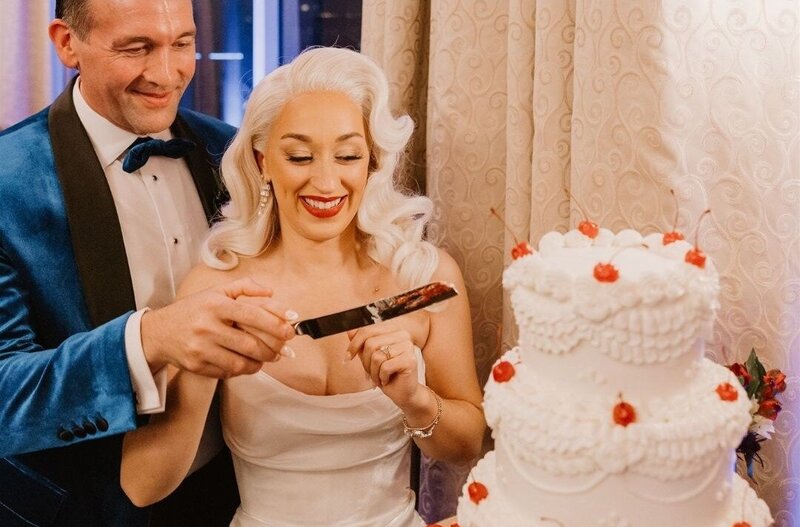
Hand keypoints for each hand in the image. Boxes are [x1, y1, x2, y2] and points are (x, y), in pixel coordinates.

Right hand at [141, 278, 295, 377]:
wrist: (159, 332)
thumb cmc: (194, 310)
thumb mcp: (216, 291)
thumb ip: (244, 286)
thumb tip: (271, 290)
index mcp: (215, 305)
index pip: (251, 314)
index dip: (275, 323)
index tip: (291, 328)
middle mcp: (207, 326)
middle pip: (250, 344)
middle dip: (272, 349)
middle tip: (284, 350)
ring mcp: (200, 348)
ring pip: (241, 363)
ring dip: (259, 363)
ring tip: (266, 357)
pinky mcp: (196, 366)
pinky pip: (228, 372)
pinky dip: (242, 370)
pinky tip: (246, 363)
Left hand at [346, 324, 421, 408]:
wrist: (403, 392)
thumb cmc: (386, 374)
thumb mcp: (369, 357)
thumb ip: (361, 343)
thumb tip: (349, 330)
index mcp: (393, 330)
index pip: (368, 330)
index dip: (354, 344)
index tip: (347, 357)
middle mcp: (403, 335)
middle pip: (371, 343)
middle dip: (366, 362)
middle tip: (370, 372)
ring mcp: (408, 347)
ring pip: (377, 356)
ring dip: (373, 371)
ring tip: (379, 377)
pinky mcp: (410, 360)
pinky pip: (385, 367)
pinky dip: (381, 377)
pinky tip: (386, 380)